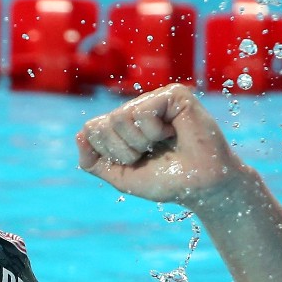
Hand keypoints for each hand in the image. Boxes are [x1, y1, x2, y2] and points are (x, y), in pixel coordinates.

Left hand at [77, 85, 253, 207]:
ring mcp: (154, 100)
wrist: (202, 186)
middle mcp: (136, 110)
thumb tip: (80, 134)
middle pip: (104, 124)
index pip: (91, 130)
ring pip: (120, 117)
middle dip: (125, 151)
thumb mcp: (122, 177)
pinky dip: (155, 132)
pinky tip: (173, 133)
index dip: (108, 153)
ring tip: (162, 144)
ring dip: (140, 142)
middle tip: (151, 154)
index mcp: (123, 127)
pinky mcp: (172, 94)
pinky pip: (143, 112)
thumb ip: (95, 161)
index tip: (134, 162)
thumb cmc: (167, 181)